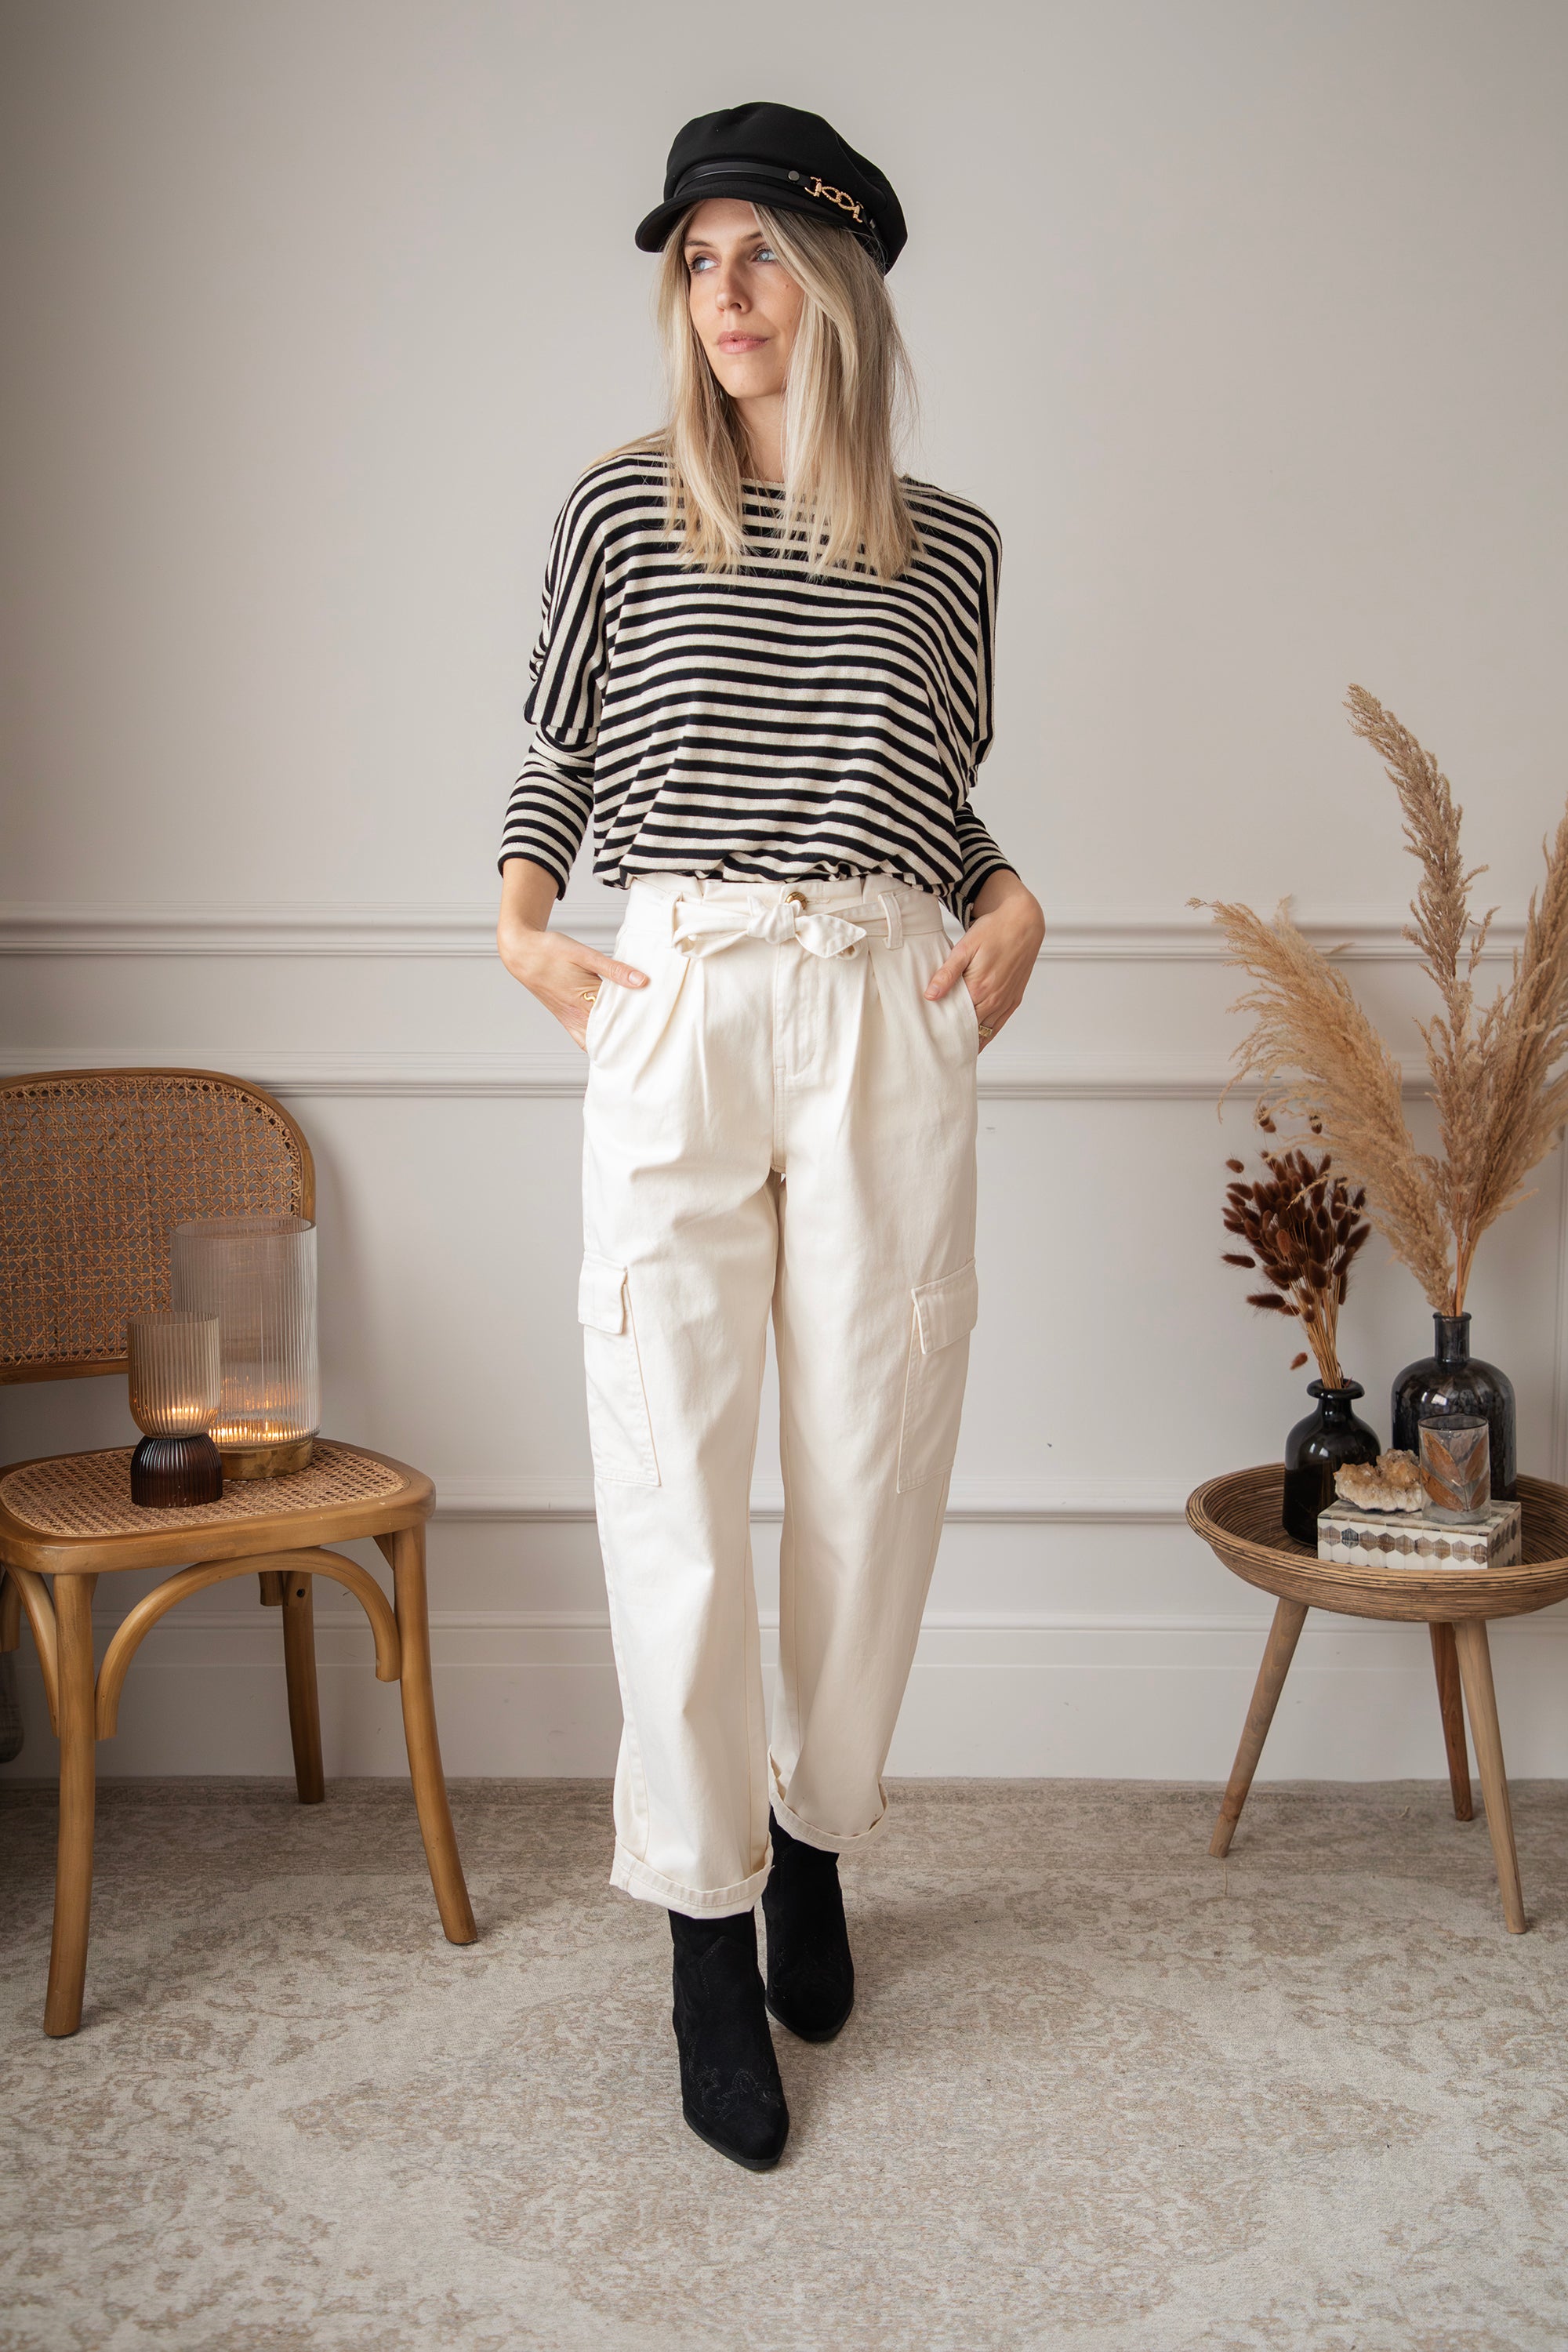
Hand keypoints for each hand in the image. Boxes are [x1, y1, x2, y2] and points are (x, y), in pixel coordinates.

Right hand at [498, 860, 646, 1048]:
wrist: (522, 954)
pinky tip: (612, 1043)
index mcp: (584, 1000)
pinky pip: (583, 1040)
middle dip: (629, 1039)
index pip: (618, 1020)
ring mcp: (569, 1020)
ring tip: (635, 1045)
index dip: (638, 1025)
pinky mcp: (565, 1020)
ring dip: (613, 1044)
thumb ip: (614, 969)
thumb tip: (642, 981)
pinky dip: (598, 1044)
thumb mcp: (584, 954)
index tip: (658, 1029)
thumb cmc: (551, 951)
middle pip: (609, 1036)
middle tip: (653, 1041)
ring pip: (596, 1043)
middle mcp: (576, 1015)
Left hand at [924, 871, 1043, 1047]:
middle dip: (955, 1039)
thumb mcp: (965, 948)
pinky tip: (977, 1043)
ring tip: (954, 1052)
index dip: (943, 1029)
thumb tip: (930, 995)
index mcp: (979, 988)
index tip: (930, 1039)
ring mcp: (1006, 1001)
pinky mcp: (1014, 1000)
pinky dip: (987, 1036)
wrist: (1023, 923)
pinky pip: (999, 1025)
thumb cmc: (993, 931)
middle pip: (970, 1029)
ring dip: (971, 1041)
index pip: (956, 1019)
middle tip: (938, 1049)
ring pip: (986, 1031)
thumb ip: (947, 973)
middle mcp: (994, 999)